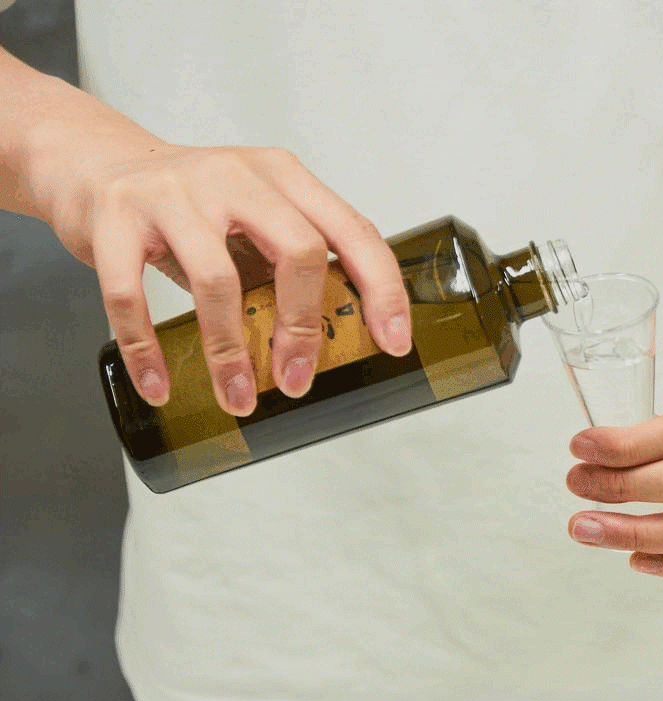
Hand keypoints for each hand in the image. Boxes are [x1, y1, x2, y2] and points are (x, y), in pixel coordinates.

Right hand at [26, 116, 410, 415]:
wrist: (90, 162)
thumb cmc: (186, 202)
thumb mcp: (250, 214)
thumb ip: (288, 260)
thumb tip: (332, 334)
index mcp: (281, 175)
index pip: (352, 230)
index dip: (381, 288)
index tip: (393, 340)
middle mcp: (234, 175)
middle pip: (295, 252)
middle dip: (303, 327)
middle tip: (298, 378)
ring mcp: (171, 193)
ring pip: (217, 280)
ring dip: (230, 352)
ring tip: (238, 396)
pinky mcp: (115, 218)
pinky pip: (131, 295)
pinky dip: (147, 349)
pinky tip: (159, 383)